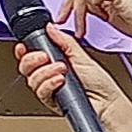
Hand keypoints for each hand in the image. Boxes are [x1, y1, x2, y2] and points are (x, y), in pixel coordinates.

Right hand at [13, 24, 131, 131]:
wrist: (108, 103)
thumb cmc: (100, 84)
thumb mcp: (82, 57)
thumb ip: (65, 41)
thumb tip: (50, 28)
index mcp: (56, 62)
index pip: (32, 56)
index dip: (24, 51)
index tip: (23, 47)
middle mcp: (50, 76)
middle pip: (27, 68)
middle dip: (33, 60)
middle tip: (45, 57)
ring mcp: (50, 89)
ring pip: (32, 80)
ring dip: (45, 72)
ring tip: (62, 70)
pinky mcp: (52, 101)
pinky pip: (41, 93)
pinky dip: (48, 84)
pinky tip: (59, 80)